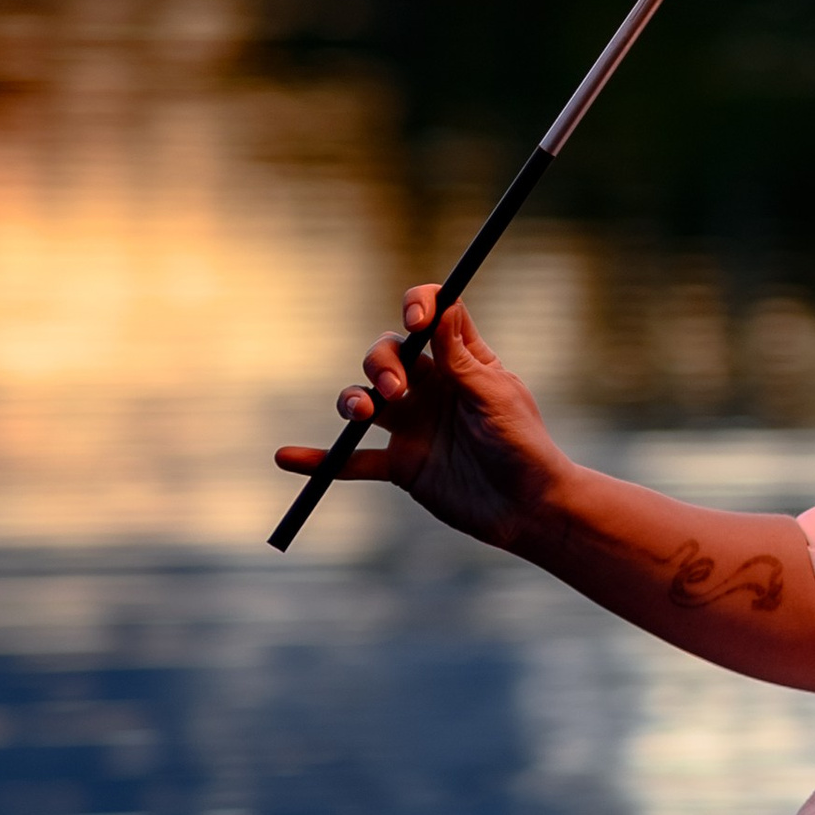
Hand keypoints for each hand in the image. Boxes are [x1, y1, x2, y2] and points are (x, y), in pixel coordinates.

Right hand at [276, 286, 569, 550]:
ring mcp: (412, 425)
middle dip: (380, 364)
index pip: (432, 318)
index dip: (418, 308)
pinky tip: (286, 458)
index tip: (414, 321)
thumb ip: (459, 357)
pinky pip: (352, 461)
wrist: (528, 509)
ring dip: (352, 400)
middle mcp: (432, 388)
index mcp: (461, 362)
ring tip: (361, 415)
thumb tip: (442, 305)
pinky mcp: (401, 464)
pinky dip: (320, 461)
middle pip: (386, 355)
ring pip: (364, 400)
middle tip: (394, 389)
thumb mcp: (494, 395)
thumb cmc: (523, 445)